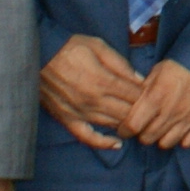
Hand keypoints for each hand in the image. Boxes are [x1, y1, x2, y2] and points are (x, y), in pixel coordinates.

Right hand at [38, 35, 141, 149]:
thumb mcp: (99, 46)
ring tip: (137, 120)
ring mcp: (80, 112)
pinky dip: (103, 143)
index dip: (147, 94)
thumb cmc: (70, 47)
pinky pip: (87, 137)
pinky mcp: (67, 119)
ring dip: (126, 124)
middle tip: (147, 107)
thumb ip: (121, 64)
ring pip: (112, 125)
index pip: (135, 95)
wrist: (38, 55)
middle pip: (127, 113)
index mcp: (103, 80)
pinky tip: (117, 144)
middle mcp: (93, 100)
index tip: (151, 92)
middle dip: (141, 110)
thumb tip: (140, 79)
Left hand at [123, 54, 189, 148]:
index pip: (132, 125)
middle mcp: (170, 112)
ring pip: (165, 143)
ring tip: (163, 128)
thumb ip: (145, 88)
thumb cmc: (185, 63)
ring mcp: (188, 120)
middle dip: (142, 133)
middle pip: (147, 137)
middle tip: (145, 126)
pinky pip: (187, 143)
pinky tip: (181, 129)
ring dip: (161, 137)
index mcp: (156, 97)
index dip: (125, 129)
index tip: (125, 128)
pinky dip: (182, 139)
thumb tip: (133, 102)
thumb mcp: (159, 69)